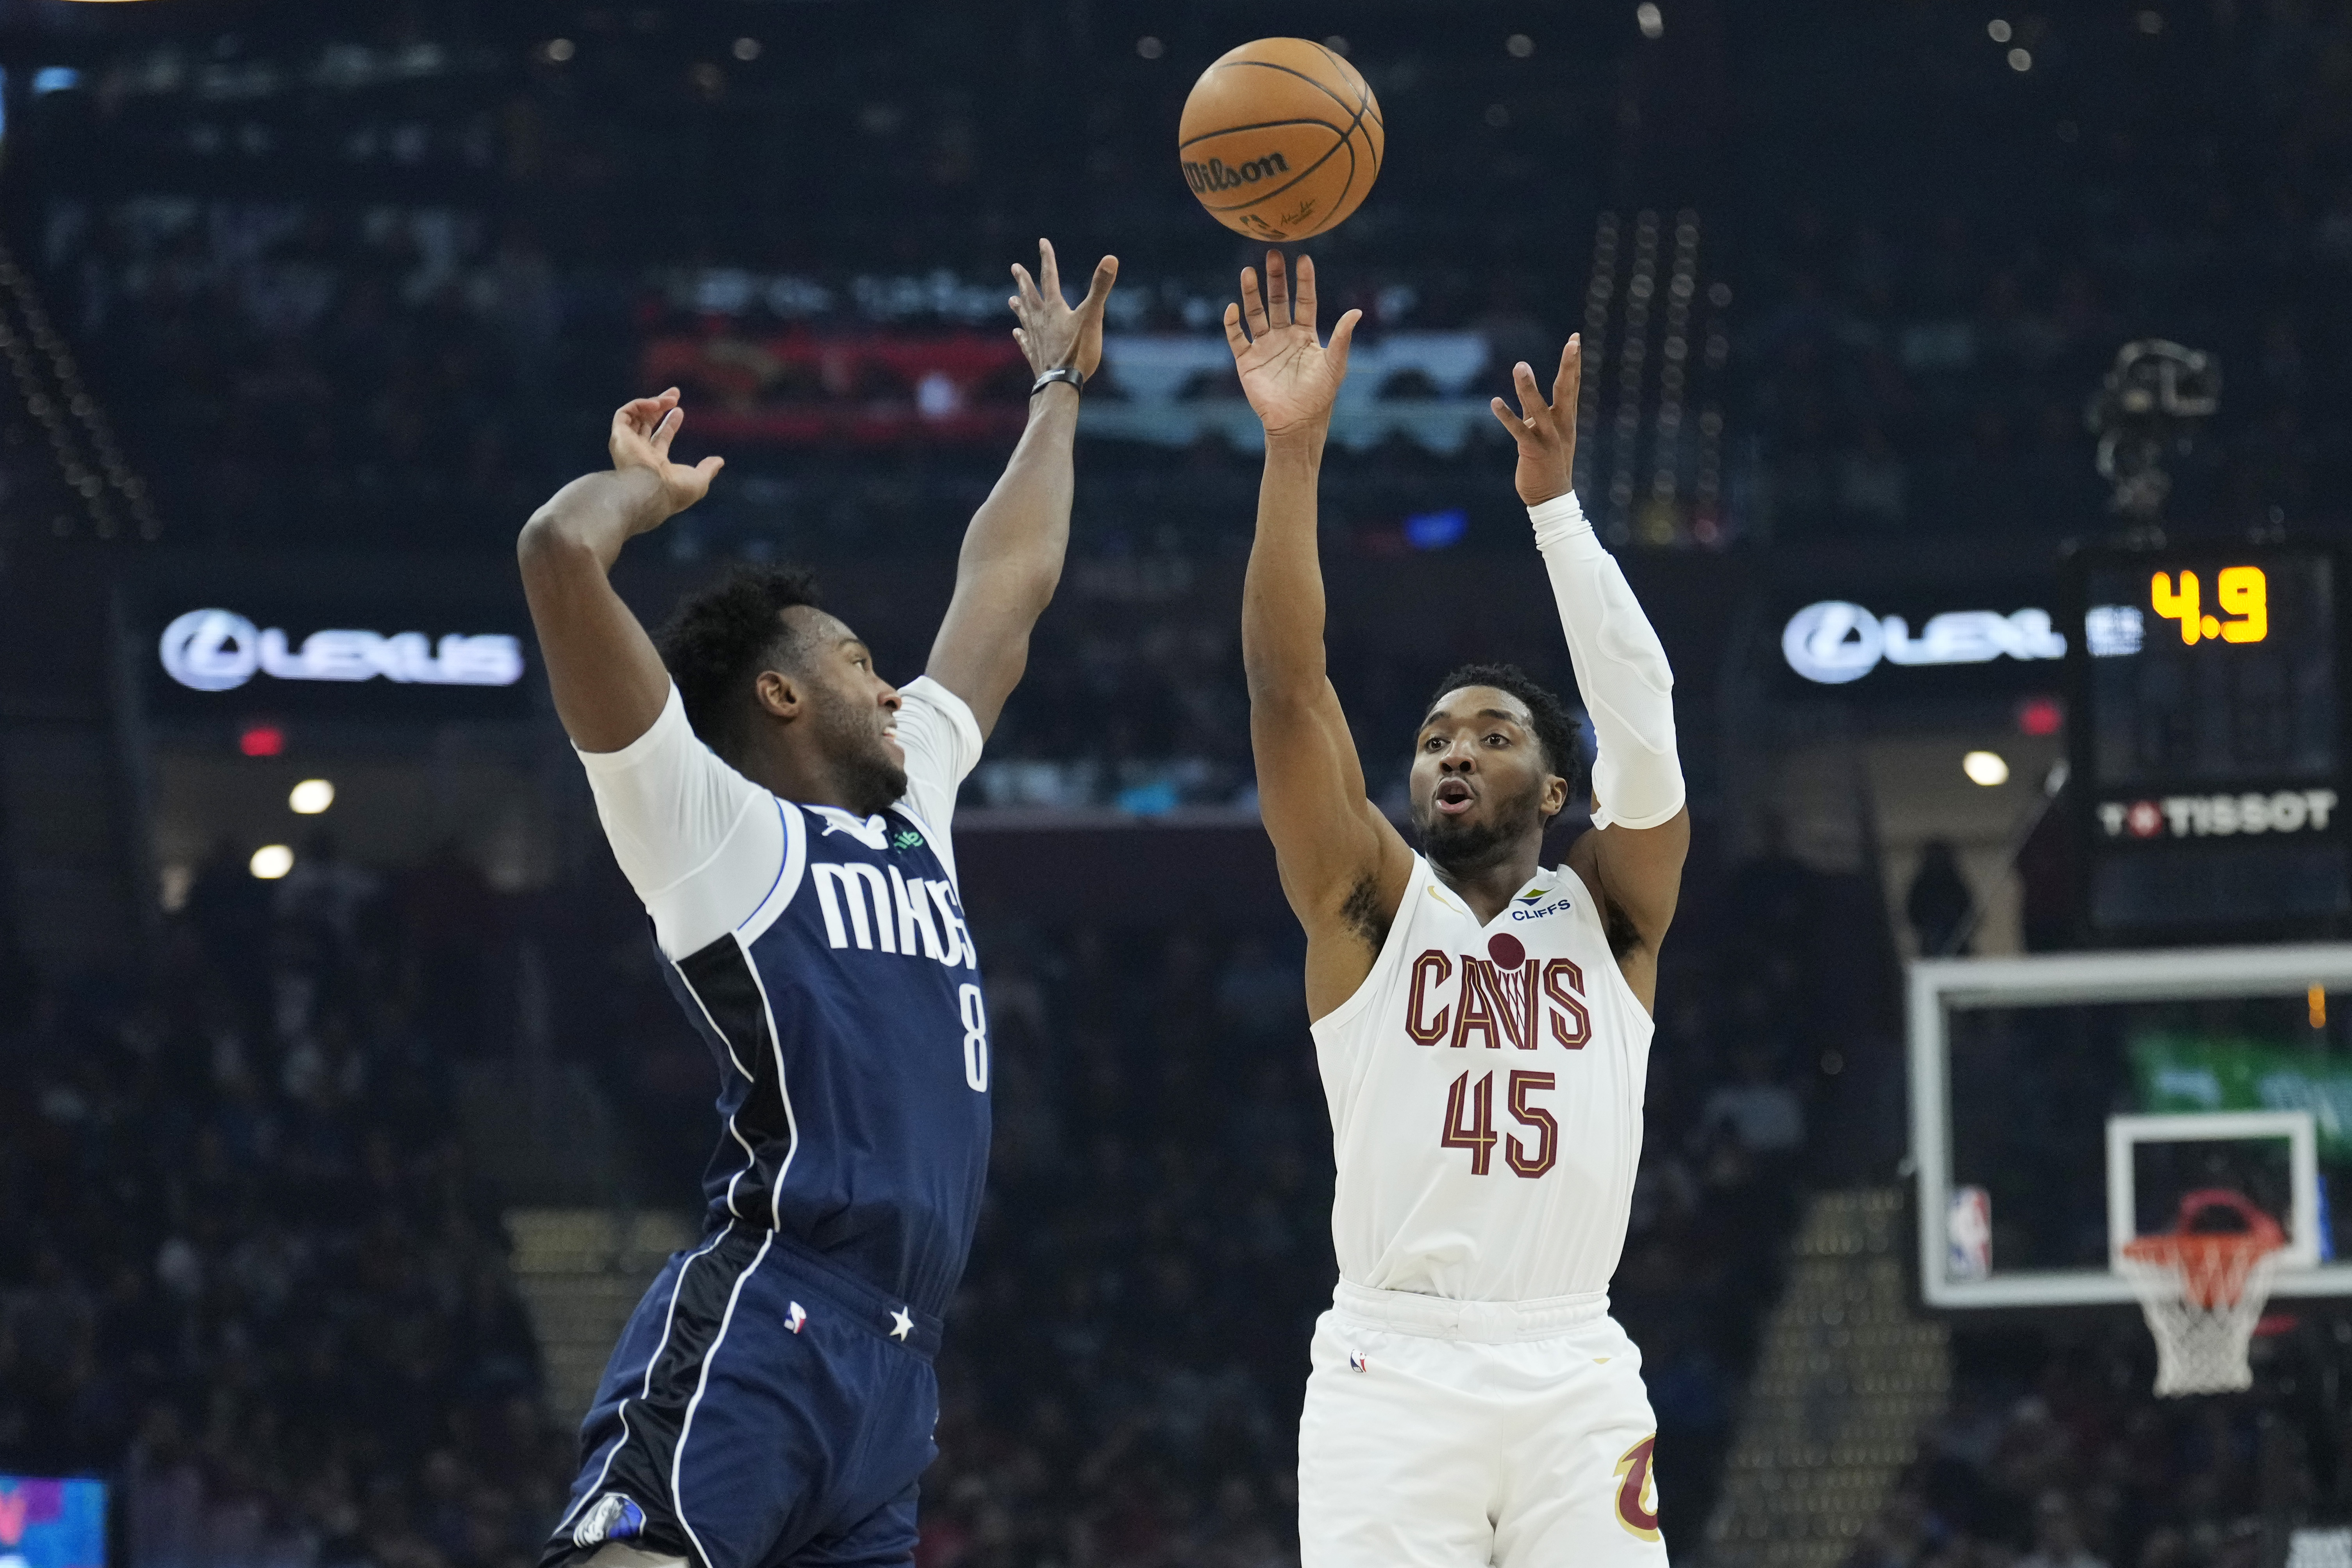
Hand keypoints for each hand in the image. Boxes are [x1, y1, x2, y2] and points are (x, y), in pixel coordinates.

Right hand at [608, 388, 723, 529]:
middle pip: (646, 423)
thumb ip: (708, 469)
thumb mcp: (699, 480)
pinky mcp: (619, 437)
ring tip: (670, 398)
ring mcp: (627, 445)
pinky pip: (624, 414)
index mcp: (655, 464)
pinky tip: (656, 404)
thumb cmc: (675, 491)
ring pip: (635, 416)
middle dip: (659, 406)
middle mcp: (639, 453)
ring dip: (652, 403)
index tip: (679, 410)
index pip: (660, 438)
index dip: (670, 423)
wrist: (653, 492)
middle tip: (675, 393)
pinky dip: (639, 405)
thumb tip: (720, 461)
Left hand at [1010, 239, 1118, 380]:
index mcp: (1054, 308)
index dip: (1047, 258)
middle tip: (1015, 268)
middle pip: (1030, 295)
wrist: (1061, 384)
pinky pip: (1026, 342)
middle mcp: (1041, 321)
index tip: (1042, 242)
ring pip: (1025, 318)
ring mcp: (1036, 339)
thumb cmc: (1078, 351)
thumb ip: (1100, 287)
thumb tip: (1111, 258)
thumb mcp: (1093, 316)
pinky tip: (1017, 333)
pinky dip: (1021, 335)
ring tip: (1011, 299)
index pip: (1049, 277)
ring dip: (1019, 307)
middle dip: (1024, 280)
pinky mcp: (1035, 356)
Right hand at [1223, 251, 1361, 438]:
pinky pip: (1236, 338)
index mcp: (1304, 335)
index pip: (1303, 301)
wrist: (1297, 423)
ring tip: (1248, 271)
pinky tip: (1231, 308)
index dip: (1303, 281)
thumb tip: (1356, 312)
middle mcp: (1283, 336)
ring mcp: (1264, 347)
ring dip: (1251, 293)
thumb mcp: (1334, 364)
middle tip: (1272, 253)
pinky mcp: (1247, 361)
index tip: (1303, 258)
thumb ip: (1342, 338)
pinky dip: (1232, 323)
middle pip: (1277, 301)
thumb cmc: (1320, 396)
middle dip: (1274, 278)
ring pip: (1255, 314)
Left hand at [1489, 338, 1581, 504]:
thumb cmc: (1548, 464)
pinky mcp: (1533, 452)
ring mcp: (1549, 439)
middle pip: (1566, 391)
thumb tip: (1526, 394)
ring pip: (1540, 408)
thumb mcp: (1545, 433)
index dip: (1573, 363)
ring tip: (1520, 365)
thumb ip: (1535, 412)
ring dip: (1529, 387)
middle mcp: (1562, 426)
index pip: (1571, 386)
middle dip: (1570, 366)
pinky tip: (1495, 402)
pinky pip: (1519, 432)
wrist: (1551, 498)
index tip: (1575, 339)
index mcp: (1566, 420)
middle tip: (1573, 342)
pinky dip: (1506, 416)